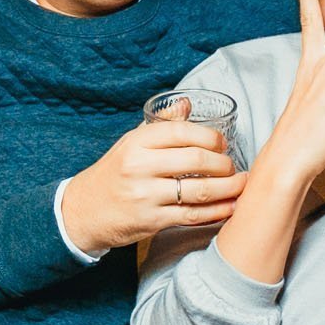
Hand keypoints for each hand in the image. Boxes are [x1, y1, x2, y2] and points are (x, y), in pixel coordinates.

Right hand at [62, 119, 245, 252]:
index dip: (210, 137)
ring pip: (200, 190)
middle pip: (197, 159)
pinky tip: (229, 207)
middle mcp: (141, 166)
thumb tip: (186, 103)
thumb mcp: (130, 143)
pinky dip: (217, 212)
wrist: (84, 211)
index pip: (183, 131)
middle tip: (233, 166)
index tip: (222, 143)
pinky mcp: (152, 221)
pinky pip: (193, 215)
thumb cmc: (113, 173)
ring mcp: (147, 195)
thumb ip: (160, 124)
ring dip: (228, 188)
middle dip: (224, 163)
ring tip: (240, 184)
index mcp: (137, 142)